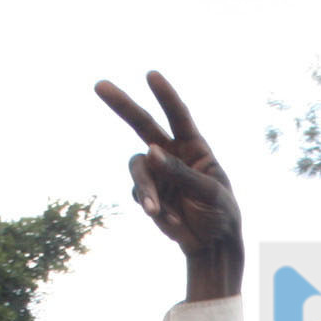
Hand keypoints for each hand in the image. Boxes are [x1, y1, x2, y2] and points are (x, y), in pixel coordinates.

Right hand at [93, 70, 242, 299]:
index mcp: (194, 148)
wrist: (212, 245)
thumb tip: (149, 152)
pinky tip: (170, 220)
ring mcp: (157, 173)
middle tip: (99, 86)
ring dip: (145, 187)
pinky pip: (139, 194)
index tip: (150, 75)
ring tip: (155, 211)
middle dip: (122, 106)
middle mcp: (172, 154)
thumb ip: (181, 172)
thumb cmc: (221, 213)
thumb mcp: (209, 192)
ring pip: (137, 167)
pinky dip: (151, 206)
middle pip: (143, 124)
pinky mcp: (148, 194)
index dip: (165, 96)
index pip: (179, 116)